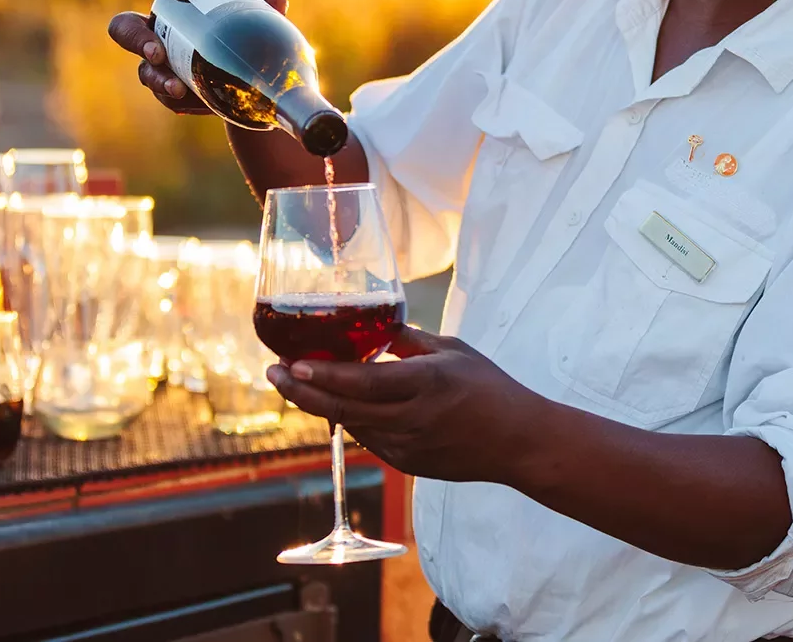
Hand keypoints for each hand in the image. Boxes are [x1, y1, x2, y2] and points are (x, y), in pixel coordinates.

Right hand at [106, 0, 289, 113]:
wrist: (251, 80)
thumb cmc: (247, 36)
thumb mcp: (260, 23)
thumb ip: (265, 10)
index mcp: (177, 0)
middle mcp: (158, 29)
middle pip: (126, 27)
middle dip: (136, 37)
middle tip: (158, 49)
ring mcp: (158, 62)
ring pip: (141, 67)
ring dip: (154, 75)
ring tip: (175, 86)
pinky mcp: (167, 88)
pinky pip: (161, 92)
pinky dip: (172, 94)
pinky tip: (187, 98)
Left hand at [267, 326, 550, 483]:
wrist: (518, 442)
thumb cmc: (491, 388)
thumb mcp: (453, 350)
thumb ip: (410, 340)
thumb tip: (375, 328)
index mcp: (426, 384)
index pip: (362, 382)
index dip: (322, 376)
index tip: (291, 364)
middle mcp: (412, 419)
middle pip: (343, 409)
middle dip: (301, 392)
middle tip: (274, 373)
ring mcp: (408, 447)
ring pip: (350, 426)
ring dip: (320, 406)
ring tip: (296, 383)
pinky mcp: (407, 465)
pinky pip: (367, 440)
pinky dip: (349, 419)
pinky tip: (336, 403)